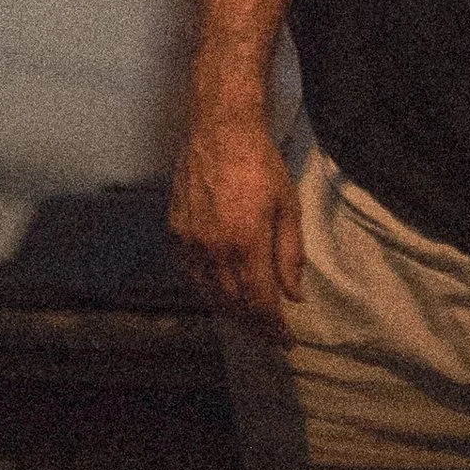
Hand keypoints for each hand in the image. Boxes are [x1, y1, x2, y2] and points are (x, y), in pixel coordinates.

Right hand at [169, 115, 303, 328]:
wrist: (220, 128)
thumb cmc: (260, 163)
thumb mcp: (288, 206)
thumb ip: (290, 255)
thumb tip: (294, 295)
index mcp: (247, 243)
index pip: (261, 303)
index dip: (274, 328)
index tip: (287, 341)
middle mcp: (215, 250)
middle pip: (234, 305)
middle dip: (255, 325)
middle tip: (270, 333)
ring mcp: (190, 242)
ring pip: (210, 295)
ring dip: (231, 312)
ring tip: (248, 319)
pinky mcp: (175, 232)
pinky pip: (190, 275)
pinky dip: (206, 291)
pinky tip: (219, 292)